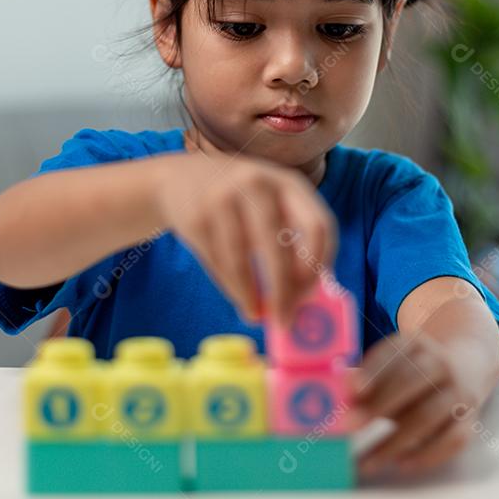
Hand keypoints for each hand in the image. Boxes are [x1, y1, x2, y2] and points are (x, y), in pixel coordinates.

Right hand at [156, 152, 336, 323]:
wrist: (179, 177)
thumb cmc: (238, 200)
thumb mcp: (269, 202)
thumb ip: (289, 237)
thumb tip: (303, 297)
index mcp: (288, 182)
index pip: (318, 225)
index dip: (319, 263)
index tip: (313, 293)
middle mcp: (257, 184)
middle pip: (279, 248)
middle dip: (284, 291)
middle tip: (285, 320)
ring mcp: (223, 199)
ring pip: (242, 262)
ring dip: (251, 297)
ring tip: (256, 316)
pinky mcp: (196, 218)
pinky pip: (219, 264)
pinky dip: (232, 289)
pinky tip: (240, 299)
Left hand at [349, 333, 478, 476]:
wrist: (466, 365)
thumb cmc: (413, 370)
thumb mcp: (391, 364)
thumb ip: (365, 379)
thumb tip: (341, 394)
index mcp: (415, 343)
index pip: (392, 352)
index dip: (373, 370)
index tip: (353, 388)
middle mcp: (441, 363)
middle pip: (411, 381)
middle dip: (379, 404)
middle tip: (349, 424)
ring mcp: (459, 391)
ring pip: (428, 415)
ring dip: (395, 440)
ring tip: (367, 461)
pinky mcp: (470, 418)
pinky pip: (453, 439)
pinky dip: (428, 454)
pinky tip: (401, 464)